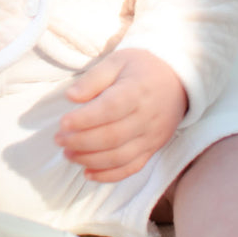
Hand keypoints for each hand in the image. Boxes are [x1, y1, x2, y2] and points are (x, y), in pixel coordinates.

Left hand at [56, 49, 187, 182]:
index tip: (62, 122)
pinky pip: (132, 168)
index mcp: (137, 91)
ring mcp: (152, 136)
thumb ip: (93, 79)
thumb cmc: (141, 68)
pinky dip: (109, 175)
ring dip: (90, 159)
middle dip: (81, 141)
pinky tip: (88, 173)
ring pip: (119, 156)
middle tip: (59, 139)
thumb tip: (71, 96)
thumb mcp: (117, 61)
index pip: (110, 109)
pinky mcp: (153, 149)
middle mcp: (147, 117)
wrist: (177, 81)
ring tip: (68, 154)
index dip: (85, 119)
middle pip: (112, 137)